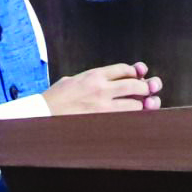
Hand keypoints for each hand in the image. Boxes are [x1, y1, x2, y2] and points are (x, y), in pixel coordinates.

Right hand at [42, 62, 161, 115]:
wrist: (42, 114)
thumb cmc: (55, 98)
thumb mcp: (72, 79)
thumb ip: (91, 77)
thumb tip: (109, 78)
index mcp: (94, 75)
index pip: (124, 69)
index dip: (135, 71)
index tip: (137, 75)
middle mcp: (102, 89)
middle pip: (136, 85)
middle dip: (147, 87)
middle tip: (149, 90)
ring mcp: (104, 107)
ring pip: (136, 105)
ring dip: (144, 105)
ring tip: (145, 105)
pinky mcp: (103, 122)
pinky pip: (127, 120)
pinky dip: (136, 118)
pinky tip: (137, 117)